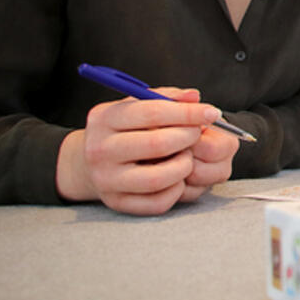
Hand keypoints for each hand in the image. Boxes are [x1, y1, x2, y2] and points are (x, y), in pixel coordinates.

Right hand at [56, 86, 233, 215]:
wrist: (88, 162)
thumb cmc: (123, 129)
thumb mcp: (137, 105)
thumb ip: (167, 98)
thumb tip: (195, 96)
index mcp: (104, 119)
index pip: (152, 113)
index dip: (188, 113)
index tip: (212, 112)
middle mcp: (100, 150)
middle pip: (156, 144)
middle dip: (188, 137)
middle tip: (198, 133)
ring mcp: (106, 180)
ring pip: (157, 179)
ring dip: (184, 166)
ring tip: (187, 156)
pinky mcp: (117, 203)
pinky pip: (157, 203)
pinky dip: (176, 190)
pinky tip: (178, 177)